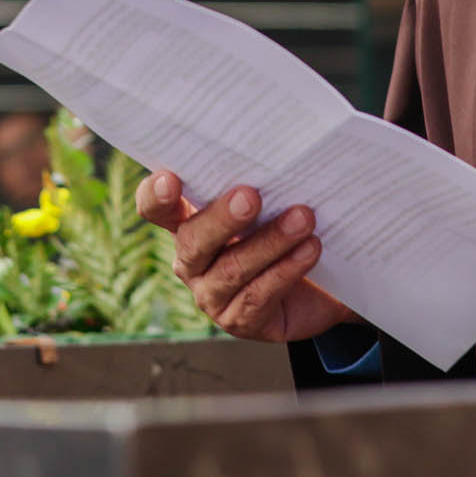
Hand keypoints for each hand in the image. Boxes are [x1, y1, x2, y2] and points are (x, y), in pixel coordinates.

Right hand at [135, 171, 354, 342]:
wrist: (319, 288)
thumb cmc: (286, 231)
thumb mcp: (271, 204)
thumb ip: (260, 184)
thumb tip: (279, 156)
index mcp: (188, 223)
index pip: (156, 208)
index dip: (155, 195)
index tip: (171, 179)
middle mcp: (191, 261)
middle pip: (193, 240)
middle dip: (223, 217)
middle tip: (252, 196)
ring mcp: (211, 295)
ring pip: (232, 269)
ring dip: (270, 241)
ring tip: (303, 218)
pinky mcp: (239, 320)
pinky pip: (259, 295)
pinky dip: (287, 269)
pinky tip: (309, 249)